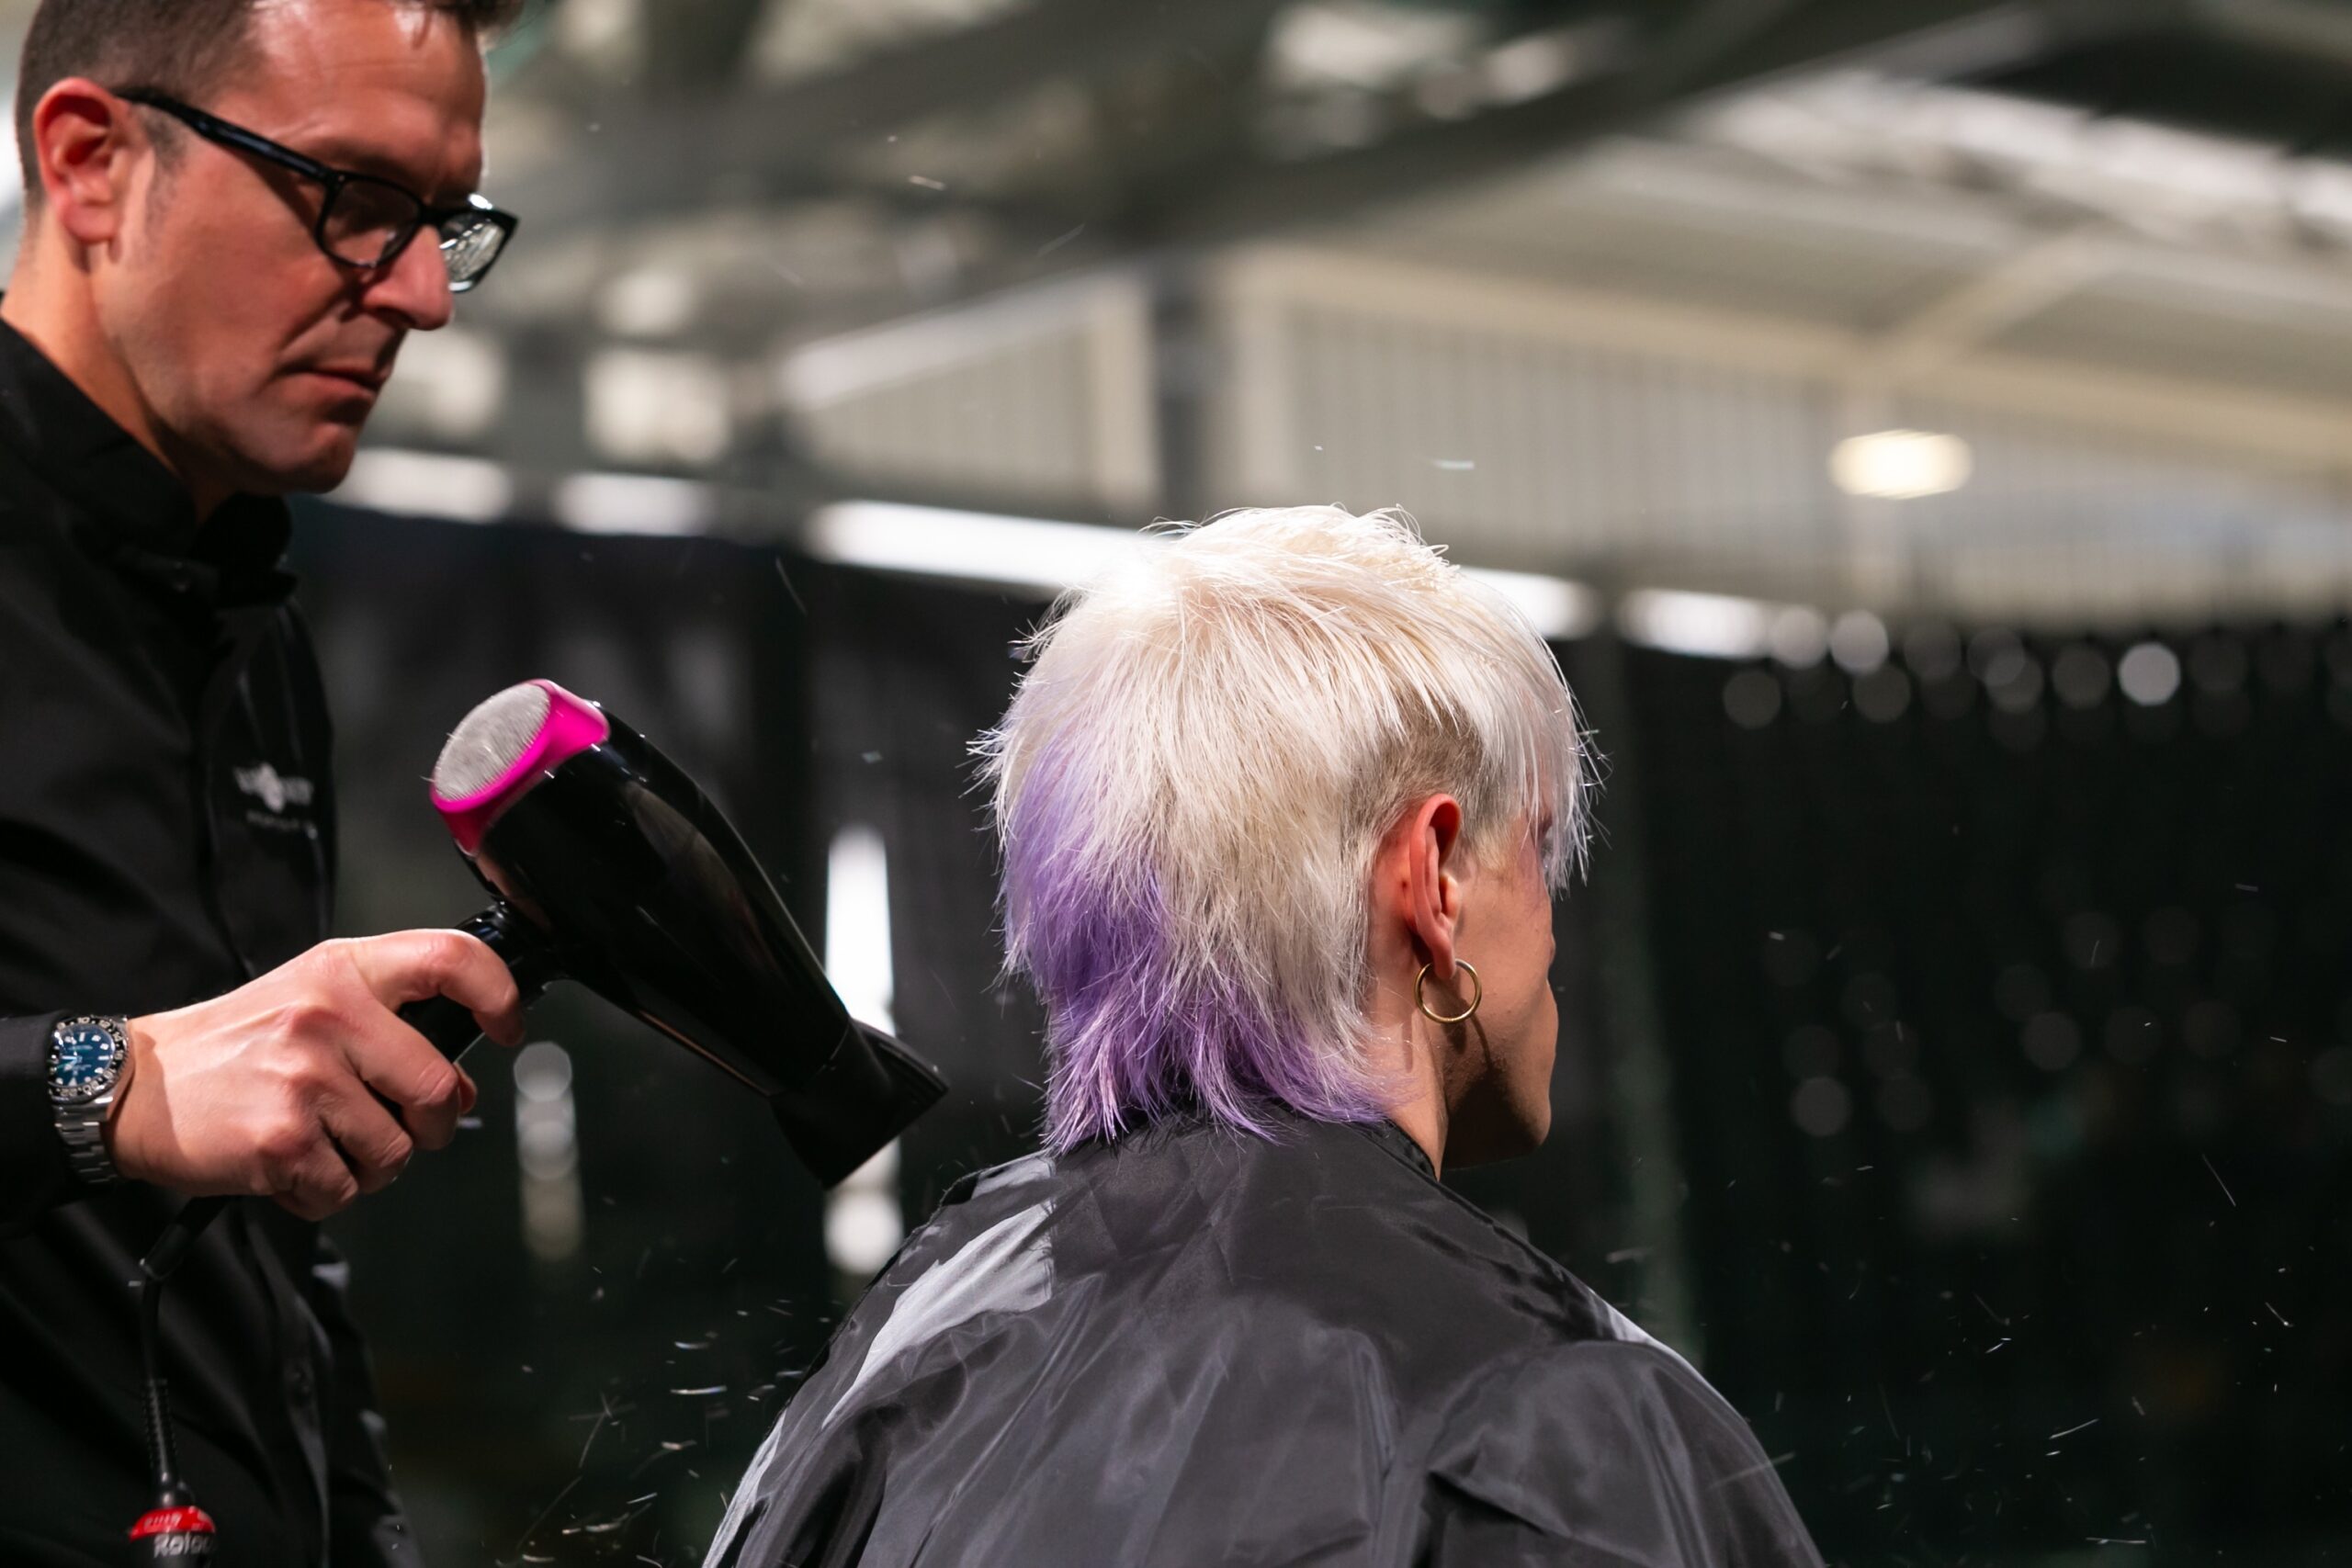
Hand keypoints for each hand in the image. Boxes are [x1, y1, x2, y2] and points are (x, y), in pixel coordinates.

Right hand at [105, 931, 526, 1219]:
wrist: (137, 1088)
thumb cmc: (235, 1047)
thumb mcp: (313, 1005)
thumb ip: (391, 1029)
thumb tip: (463, 1084)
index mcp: (344, 971)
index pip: (451, 958)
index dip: (497, 994)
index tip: (509, 1027)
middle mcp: (329, 1015)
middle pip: (437, 1087)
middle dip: (431, 1124)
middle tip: (397, 1126)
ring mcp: (305, 1078)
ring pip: (398, 1150)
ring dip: (372, 1164)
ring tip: (325, 1142)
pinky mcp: (281, 1140)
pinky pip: (346, 1189)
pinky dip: (325, 1192)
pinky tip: (292, 1165)